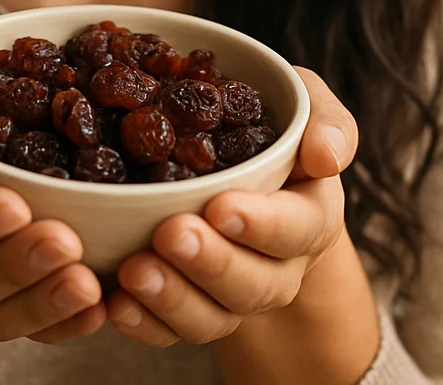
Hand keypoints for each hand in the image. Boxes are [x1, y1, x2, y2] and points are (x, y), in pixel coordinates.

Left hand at [105, 67, 360, 345]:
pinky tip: (115, 304)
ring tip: (135, 270)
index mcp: (310, 217)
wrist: (238, 170)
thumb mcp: (308, 110)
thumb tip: (327, 157)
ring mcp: (231, 297)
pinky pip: (170, 333)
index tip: (222, 206)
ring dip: (173, 299)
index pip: (298, 229)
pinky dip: (143, 324)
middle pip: (254, 285)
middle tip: (171, 234)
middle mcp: (277, 268)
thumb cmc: (273, 134)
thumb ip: (327, 122)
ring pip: (212, 318)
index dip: (262, 224)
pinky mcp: (189, 309)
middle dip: (211, 263)